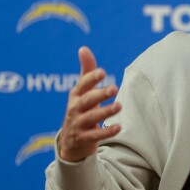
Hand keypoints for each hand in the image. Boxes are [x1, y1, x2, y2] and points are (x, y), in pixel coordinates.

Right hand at [58, 46, 121, 161]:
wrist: (70, 142)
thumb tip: (83, 48)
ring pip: (92, 117)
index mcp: (76, 95)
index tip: (102, 72)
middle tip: (114, 88)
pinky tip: (119, 127)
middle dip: (100, 94)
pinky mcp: (84, 139)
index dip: (91, 78)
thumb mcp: (82, 91)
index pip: (83, 84)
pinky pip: (96, 135)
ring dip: (106, 111)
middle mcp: (75, 108)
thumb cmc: (80, 109)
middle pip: (88, 100)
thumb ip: (86, 71)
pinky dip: (107, 131)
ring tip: (119, 106)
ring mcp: (78, 124)